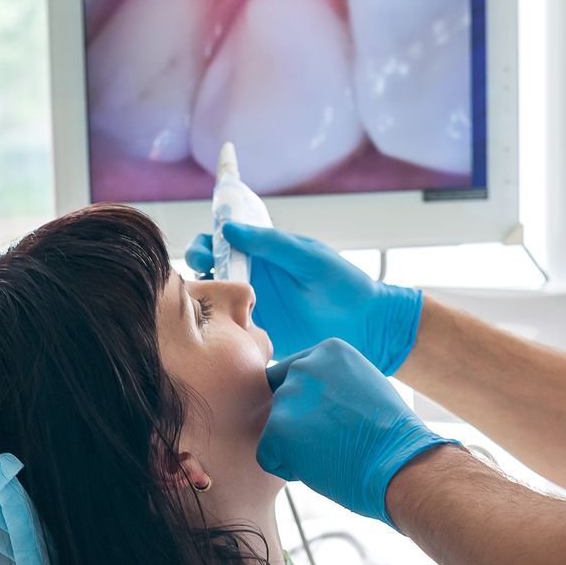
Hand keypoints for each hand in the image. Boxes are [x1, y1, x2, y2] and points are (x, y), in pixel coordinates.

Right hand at [184, 223, 423, 373]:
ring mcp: (252, 308)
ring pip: (214, 301)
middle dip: (198, 269)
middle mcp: (251, 279)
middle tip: (203, 273)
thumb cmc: (343, 284)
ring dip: (204, 299)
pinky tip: (219, 329)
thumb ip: (271, 243)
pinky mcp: (257, 335)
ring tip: (206, 302)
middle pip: (209, 271)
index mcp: (262, 254)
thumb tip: (229, 229)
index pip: (222, 242)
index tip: (205, 249)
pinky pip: (228, 331)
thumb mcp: (308, 257)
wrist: (367, 327)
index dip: (206, 243)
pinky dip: (217, 329)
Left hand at [259, 339, 455, 527]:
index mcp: (327, 350)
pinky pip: (268, 455)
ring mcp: (289, 398)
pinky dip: (288, 469)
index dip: (313, 407)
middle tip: (338, 440)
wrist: (399, 463)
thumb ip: (331, 381)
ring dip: (297, 446)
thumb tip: (307, 393)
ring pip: (275, 429)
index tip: (340, 421)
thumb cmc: (389, 434)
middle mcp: (304, 366)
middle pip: (283, 402)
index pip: (294, 376)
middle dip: (302, 425)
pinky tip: (321, 468)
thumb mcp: (363, 385)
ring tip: (333, 453)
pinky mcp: (277, 430)